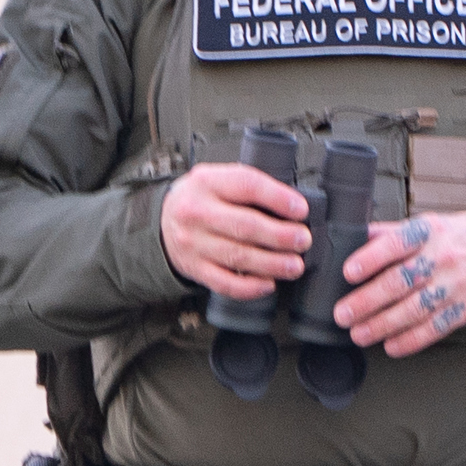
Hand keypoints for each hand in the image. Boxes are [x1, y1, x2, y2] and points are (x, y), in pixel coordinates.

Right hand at [160, 160, 312, 300]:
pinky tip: (268, 284)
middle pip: (246, 226)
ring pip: (239, 256)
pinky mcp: (194, 269)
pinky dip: (250, 287)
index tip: (301, 210)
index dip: (279, 198)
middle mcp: (197, 212)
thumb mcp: (217, 178)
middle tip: (303, 240)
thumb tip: (293, 207)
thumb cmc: (201, 199)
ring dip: (273, 264)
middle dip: (281, 236)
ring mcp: (194, 243)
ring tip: (295, 265)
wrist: (162, 221)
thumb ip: (248, 187)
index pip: (247, 185)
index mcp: (207, 182)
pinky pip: (225, 283)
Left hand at [336, 212, 465, 356]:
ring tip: (359, 334)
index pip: (396, 244)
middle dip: (367, 301)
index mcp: (430, 232)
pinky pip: (435, 328)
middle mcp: (443, 258)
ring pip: (414, 309)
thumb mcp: (435, 223)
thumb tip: (358, 236)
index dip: (370, 259)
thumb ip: (396, 232)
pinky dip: (411, 340)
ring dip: (382, 325)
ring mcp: (455, 286)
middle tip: (343, 314)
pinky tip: (391, 346)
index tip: (348, 272)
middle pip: (400, 282)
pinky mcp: (465, 309)